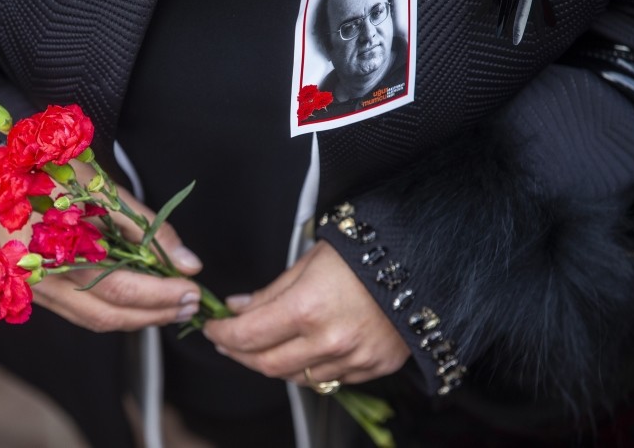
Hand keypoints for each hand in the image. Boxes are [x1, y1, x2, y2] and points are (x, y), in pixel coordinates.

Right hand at [0, 162, 203, 331]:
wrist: (1, 173)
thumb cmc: (51, 173)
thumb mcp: (104, 189)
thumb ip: (148, 228)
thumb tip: (188, 264)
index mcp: (54, 250)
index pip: (117, 286)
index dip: (159, 294)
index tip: (193, 289)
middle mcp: (42, 280)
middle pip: (109, 314)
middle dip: (157, 313)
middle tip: (193, 304)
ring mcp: (39, 291)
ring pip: (98, 320)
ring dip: (142, 318)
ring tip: (177, 307)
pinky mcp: (43, 293)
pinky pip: (86, 313)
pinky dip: (120, 312)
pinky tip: (146, 303)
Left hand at [203, 240, 409, 385]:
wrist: (420, 263)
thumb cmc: (363, 254)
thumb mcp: (307, 263)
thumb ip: (270, 293)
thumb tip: (238, 309)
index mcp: (307, 307)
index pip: (247, 336)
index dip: (222, 334)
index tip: (213, 329)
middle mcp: (329, 340)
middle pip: (266, 364)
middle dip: (240, 354)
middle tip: (229, 341)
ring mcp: (353, 358)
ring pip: (296, 377)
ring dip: (272, 364)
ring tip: (263, 345)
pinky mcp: (372, 368)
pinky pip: (329, 379)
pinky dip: (309, 368)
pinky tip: (303, 351)